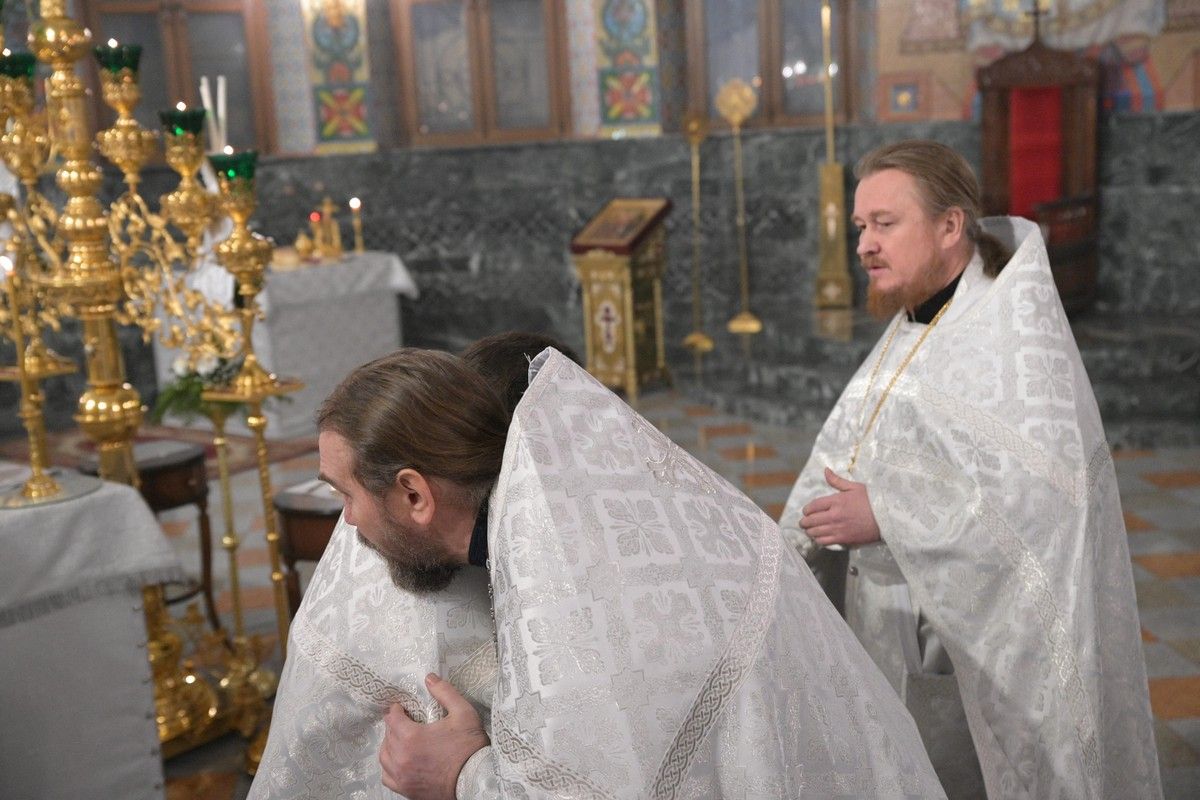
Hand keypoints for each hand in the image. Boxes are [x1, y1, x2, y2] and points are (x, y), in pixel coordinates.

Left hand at [379, 673, 488, 799]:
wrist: (476, 781)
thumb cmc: (469, 747)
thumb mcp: (463, 713)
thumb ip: (444, 692)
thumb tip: (429, 677)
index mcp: (411, 737)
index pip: (392, 719)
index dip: (396, 710)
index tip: (403, 708)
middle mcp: (401, 758)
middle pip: (387, 737)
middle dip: (394, 726)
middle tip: (405, 721)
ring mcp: (402, 777)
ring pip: (384, 757)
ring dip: (389, 745)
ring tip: (401, 740)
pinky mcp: (407, 790)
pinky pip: (387, 777)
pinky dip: (389, 767)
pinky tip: (400, 761)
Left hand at [799, 468, 880, 547]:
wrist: (887, 518)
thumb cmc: (872, 500)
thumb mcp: (855, 487)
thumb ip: (837, 481)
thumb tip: (825, 471)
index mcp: (836, 501)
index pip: (813, 506)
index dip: (806, 510)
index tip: (806, 511)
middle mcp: (834, 515)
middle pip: (811, 521)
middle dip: (804, 522)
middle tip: (803, 523)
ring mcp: (838, 528)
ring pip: (816, 533)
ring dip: (810, 532)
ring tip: (809, 531)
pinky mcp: (844, 539)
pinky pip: (825, 542)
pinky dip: (819, 540)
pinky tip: (819, 538)